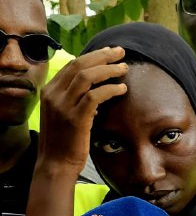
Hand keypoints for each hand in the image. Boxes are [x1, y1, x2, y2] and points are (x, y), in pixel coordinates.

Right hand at [37, 46, 127, 172]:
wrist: (56, 163)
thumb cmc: (65, 140)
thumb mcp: (66, 113)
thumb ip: (76, 98)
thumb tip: (97, 87)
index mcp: (49, 90)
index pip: (72, 64)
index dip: (93, 56)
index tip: (110, 52)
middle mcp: (53, 94)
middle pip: (80, 65)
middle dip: (103, 56)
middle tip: (121, 52)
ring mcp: (62, 106)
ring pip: (87, 76)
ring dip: (108, 69)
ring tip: (124, 68)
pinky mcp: (75, 118)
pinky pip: (94, 96)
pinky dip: (110, 89)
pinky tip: (122, 89)